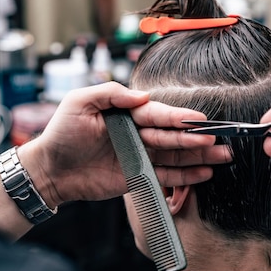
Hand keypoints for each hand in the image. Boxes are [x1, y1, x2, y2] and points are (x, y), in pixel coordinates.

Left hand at [22, 82, 230, 205]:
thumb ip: (110, 93)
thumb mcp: (79, 103)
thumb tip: (142, 96)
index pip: (157, 115)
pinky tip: (204, 172)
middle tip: (217, 138)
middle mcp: (137, 134)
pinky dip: (185, 176)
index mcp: (126, 114)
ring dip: (198, 156)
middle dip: (195, 137)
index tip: (198, 119)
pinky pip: (165, 177)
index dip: (178, 118)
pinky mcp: (137, 177)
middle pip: (171, 136)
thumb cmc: (61, 133)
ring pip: (174, 156)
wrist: (49, 170)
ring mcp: (139, 156)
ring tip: (222, 155)